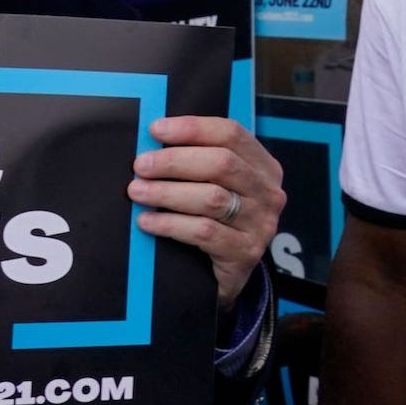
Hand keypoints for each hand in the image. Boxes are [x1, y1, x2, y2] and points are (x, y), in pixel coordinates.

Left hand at [127, 117, 286, 311]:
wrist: (227, 275)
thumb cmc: (216, 222)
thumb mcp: (219, 187)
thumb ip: (199, 164)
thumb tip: (153, 142)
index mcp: (264, 167)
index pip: (232, 134)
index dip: (193, 128)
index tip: (156, 130)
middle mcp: (268, 192)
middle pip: (222, 164)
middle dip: (175, 161)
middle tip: (140, 166)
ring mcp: (261, 223)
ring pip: (212, 198)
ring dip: (167, 192)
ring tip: (137, 192)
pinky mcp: (245, 252)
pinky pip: (204, 232)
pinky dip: (170, 224)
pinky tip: (147, 221)